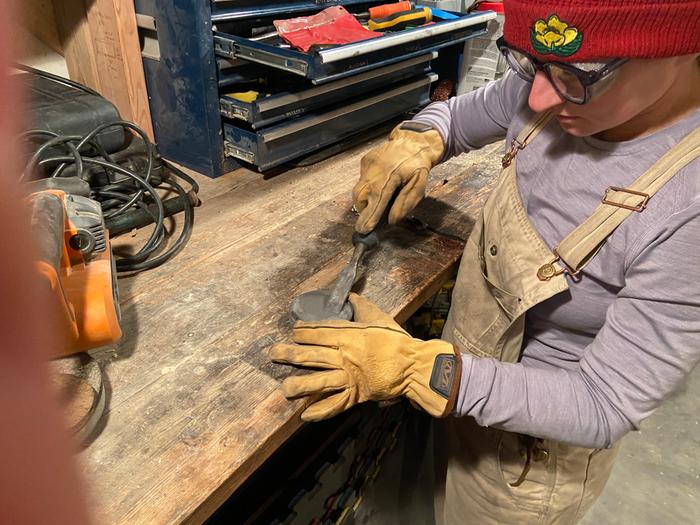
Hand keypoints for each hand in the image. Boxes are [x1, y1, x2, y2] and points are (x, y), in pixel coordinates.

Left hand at [269, 294, 460, 420]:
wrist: (414, 365)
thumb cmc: (396, 339)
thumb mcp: (378, 316)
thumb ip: (361, 307)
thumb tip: (351, 296)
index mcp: (349, 335)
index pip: (318, 332)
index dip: (302, 332)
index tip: (293, 332)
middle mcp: (344, 356)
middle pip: (311, 355)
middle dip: (290, 354)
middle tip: (273, 353)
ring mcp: (349, 377)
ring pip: (319, 381)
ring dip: (299, 385)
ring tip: (284, 388)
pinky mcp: (356, 394)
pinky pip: (335, 404)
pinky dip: (320, 411)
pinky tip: (305, 415)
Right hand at [353, 123, 443, 233]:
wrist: (412, 140)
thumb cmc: (418, 164)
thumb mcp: (419, 184)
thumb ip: (406, 203)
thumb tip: (392, 220)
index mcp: (391, 176)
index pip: (377, 200)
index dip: (369, 216)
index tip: (363, 230)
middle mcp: (376, 170)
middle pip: (360, 195)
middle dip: (363, 210)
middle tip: (370, 219)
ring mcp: (368, 165)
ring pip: (359, 188)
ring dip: (365, 200)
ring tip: (377, 201)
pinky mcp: (365, 161)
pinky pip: (362, 179)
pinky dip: (368, 187)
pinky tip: (379, 184)